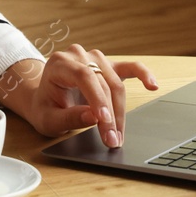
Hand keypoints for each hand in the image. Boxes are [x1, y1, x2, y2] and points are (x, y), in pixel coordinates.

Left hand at [0, 45, 156, 148]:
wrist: (43, 99)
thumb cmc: (44, 108)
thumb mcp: (48, 119)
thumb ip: (68, 117)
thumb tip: (92, 117)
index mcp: (60, 63)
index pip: (84, 76)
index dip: (97, 98)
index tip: (105, 122)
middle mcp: (79, 55)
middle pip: (103, 83)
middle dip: (110, 115)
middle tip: (112, 141)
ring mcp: (95, 58)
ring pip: (116, 83)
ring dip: (121, 111)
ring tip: (119, 135)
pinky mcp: (108, 66)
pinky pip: (130, 67)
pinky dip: (143, 75)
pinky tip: (153, 85)